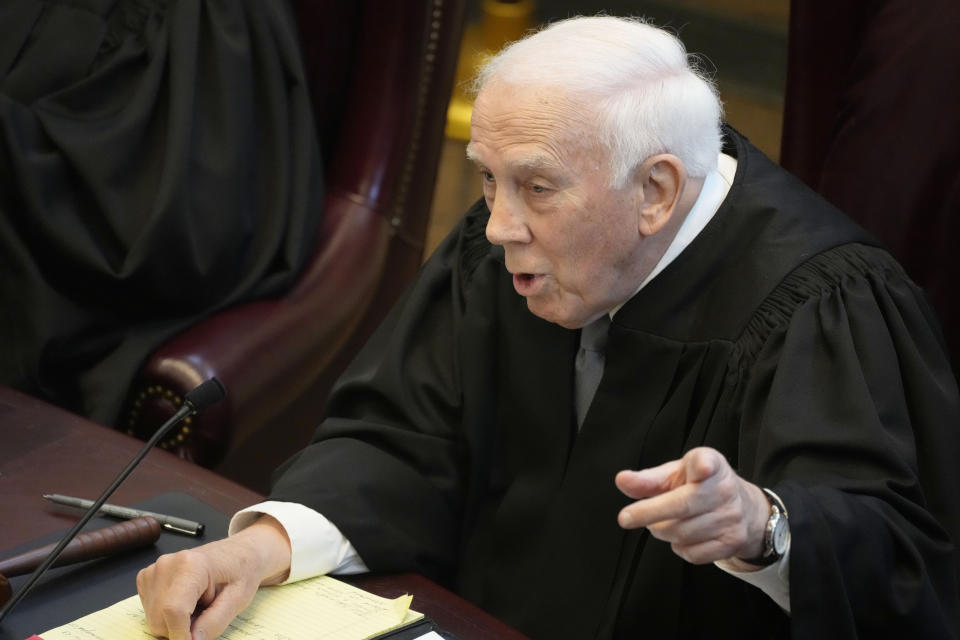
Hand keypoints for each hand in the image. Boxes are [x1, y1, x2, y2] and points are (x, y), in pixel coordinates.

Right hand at [136, 516, 291, 639]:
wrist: (236, 553)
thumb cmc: (240, 570)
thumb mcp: (238, 599)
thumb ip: (214, 622)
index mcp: (191, 565)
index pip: (173, 610)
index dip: (181, 635)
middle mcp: (167, 565)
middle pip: (160, 619)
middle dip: (181, 629)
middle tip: (205, 614)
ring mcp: (154, 570)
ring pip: (153, 619)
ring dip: (175, 622)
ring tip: (197, 605)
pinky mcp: (147, 578)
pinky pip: (151, 611)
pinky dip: (167, 614)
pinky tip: (186, 601)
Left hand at [614, 447, 769, 566]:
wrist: (744, 509)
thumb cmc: (700, 486)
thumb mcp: (675, 475)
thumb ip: (647, 479)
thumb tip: (621, 480)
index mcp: (710, 464)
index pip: (708, 463)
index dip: (704, 465)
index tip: (702, 467)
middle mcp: (725, 489)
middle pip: (682, 506)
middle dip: (648, 514)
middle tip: (628, 517)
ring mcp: (732, 518)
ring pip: (683, 533)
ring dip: (661, 531)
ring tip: (662, 522)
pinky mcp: (733, 542)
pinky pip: (693, 554)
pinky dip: (678, 548)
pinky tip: (681, 536)